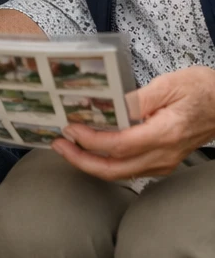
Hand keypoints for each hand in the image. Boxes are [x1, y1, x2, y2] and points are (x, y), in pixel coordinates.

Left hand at [54, 65, 214, 179]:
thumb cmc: (200, 89)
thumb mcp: (167, 84)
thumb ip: (136, 98)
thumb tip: (107, 105)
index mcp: (165, 133)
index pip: (120, 145)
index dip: (91, 139)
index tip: (70, 127)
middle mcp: (165, 154)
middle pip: (116, 168)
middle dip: (82, 160)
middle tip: (58, 145)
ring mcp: (165, 162)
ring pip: (121, 172)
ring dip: (91, 163)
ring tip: (67, 147)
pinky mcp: (162, 161)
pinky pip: (130, 168)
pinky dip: (106, 162)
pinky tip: (90, 149)